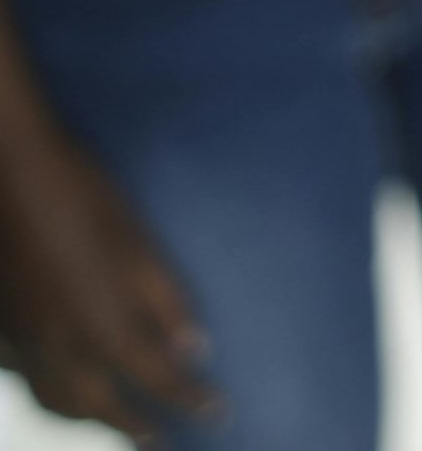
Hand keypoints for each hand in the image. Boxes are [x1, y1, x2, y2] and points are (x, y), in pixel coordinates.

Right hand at [0, 127, 221, 444]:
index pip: (157, 378)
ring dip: (92, 418)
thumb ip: (167, 300)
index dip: (191, 398)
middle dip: (137, 426)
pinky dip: (52, 395)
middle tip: (167, 441)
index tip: (221, 413)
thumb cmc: (86, 198)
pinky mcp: (3, 329)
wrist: (10, 176)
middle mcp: (60, 347)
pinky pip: (28, 380)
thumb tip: (196, 350)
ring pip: (59, 400)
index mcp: (101, 326)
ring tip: (120, 424)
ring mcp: (24, 341)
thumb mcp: (139, 243)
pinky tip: (64, 388)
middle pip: (102, 405)